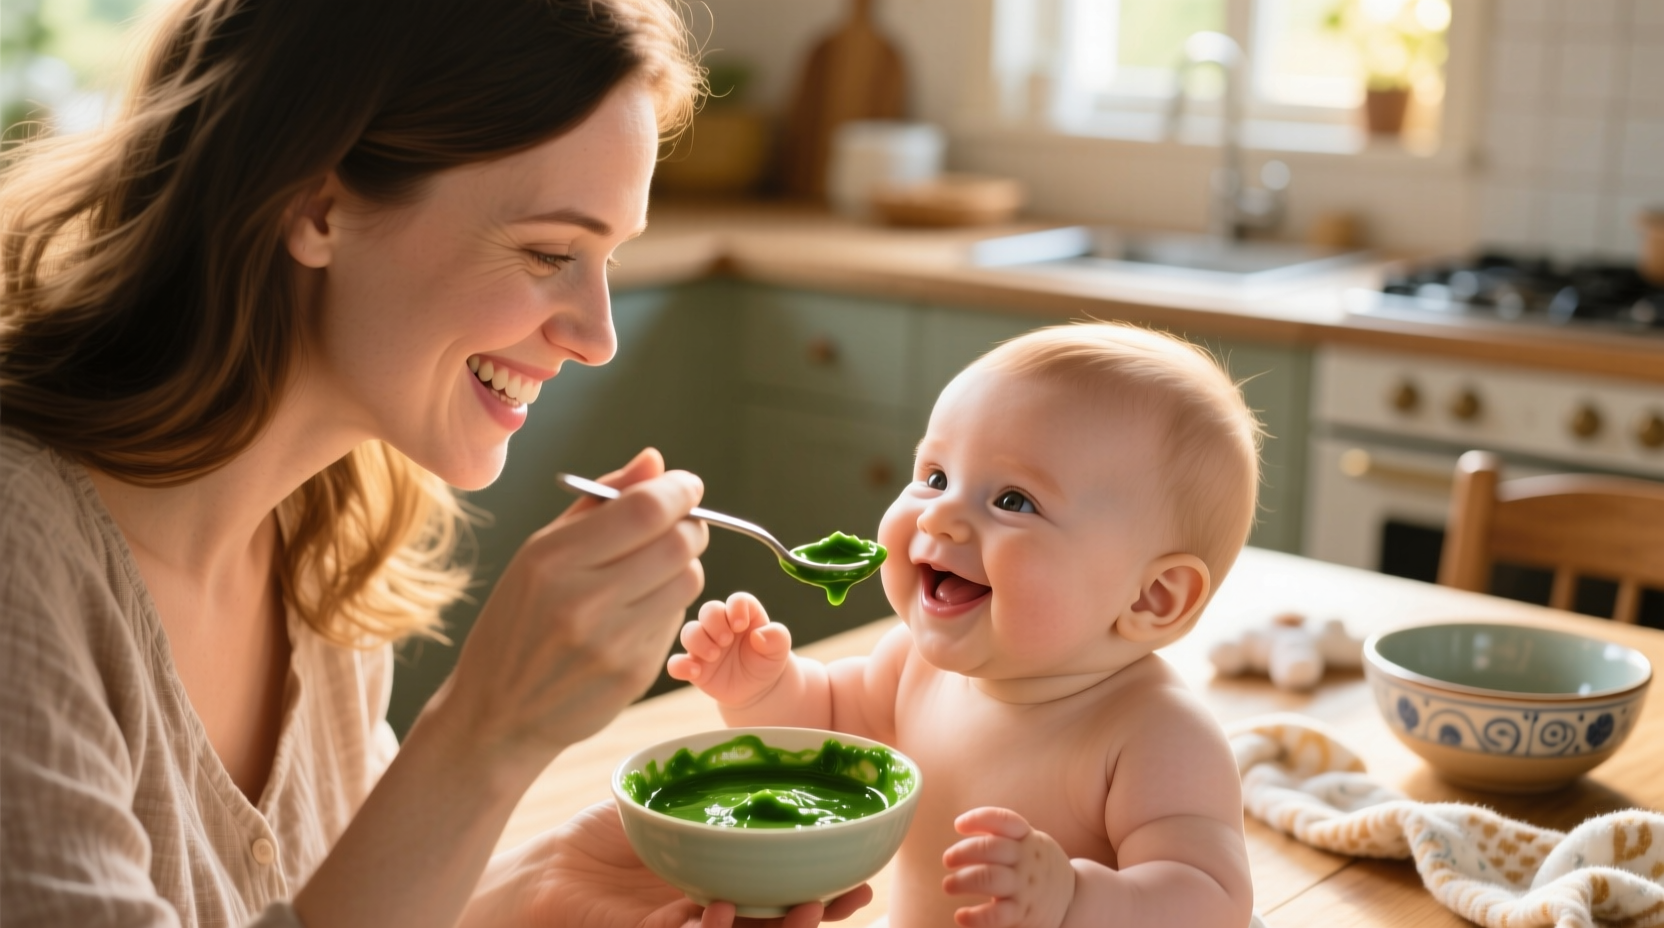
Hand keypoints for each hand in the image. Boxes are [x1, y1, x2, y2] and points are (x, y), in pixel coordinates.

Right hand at [435, 448, 709, 772]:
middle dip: (690, 525)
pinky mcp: (634, 674)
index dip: (679, 490)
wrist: (497, 714)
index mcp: (552, 560)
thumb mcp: (539, 553)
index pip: (646, 509)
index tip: (685, 486)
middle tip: (678, 526)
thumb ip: (600, 501)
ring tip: (652, 571)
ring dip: (683, 566)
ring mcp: (612, 642)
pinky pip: (677, 619)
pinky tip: (636, 612)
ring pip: (689, 580)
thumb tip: (655, 461)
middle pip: (680, 543)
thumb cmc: (517, 622)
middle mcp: (583, 601)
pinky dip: (668, 606)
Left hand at [461, 802, 873, 927]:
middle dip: (820, 916)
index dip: (825, 893)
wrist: (540, 872)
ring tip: (806, 909)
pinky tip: (718, 911)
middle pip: (777, 923)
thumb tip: (755, 752)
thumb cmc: (599, 840)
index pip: (784, 894)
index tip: (864, 879)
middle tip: (855, 897)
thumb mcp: (663, 804)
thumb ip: (703, 790)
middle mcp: (710, 914)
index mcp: (722, 884)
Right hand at [665, 592, 791, 708]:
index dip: (736, 609)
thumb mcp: (779, 649)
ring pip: (689, 632)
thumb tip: (758, 636)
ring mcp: (705, 645)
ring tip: (715, 655)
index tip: (741, 626)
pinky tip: (694, 672)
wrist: (758, 688)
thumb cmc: (767, 660)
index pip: (736, 601)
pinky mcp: (694, 666)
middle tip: (726, 641)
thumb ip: (776, 637)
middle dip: (714, 623)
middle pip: (708, 610)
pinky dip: (679, 665)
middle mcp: (721, 625)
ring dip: (699, 641)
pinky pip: (676, 662)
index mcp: (743, 615)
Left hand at [943, 807, 1074, 927]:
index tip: (958, 825)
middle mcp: (1027, 859)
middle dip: (962, 852)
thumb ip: (1004, 836)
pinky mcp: (1024, 912)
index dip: (979, 818)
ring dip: (962, 880)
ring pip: (989, 877)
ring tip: (948, 885)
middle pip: (990, 848)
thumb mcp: (1032, 844)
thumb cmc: (1039, 867)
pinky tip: (961, 916)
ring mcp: (1026, 886)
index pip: (1004, 821)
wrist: (1076, 900)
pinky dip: (975, 916)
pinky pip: (996, 914)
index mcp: (1028, 839)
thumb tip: (962, 827)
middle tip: (948, 860)